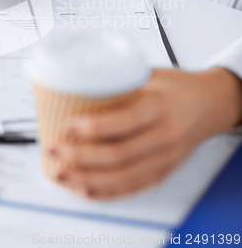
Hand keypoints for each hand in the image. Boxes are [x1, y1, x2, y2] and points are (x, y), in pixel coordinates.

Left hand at [47, 68, 241, 199]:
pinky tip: (85, 188)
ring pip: (123, 178)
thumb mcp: (150, 74)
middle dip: (80, 157)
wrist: (213, 103)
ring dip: (87, 179)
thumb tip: (77, 83)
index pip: (125, 122)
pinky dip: (107, 191)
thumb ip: (119, 81)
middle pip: (119, 155)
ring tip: (62, 173)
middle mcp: (165, 136)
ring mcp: (166, 157)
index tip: (68, 125)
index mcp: (160, 106)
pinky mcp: (165, 170)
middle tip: (54, 148)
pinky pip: (134, 187)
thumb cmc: (179, 86)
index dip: (94, 127)